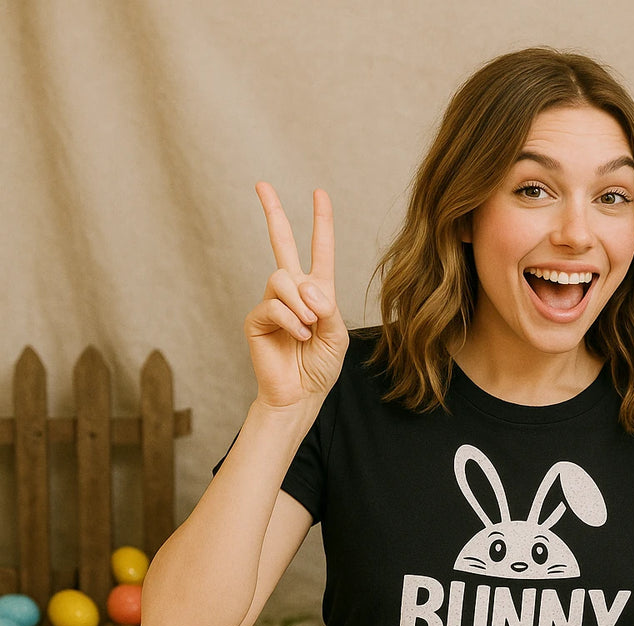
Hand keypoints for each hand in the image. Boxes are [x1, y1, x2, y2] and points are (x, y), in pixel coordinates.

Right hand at [244, 182, 347, 408]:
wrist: (301, 394)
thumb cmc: (321, 365)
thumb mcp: (337, 333)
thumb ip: (327, 307)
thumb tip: (305, 286)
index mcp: (317, 290)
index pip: (319, 249)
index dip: (321, 221)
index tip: (319, 193)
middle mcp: (292, 290)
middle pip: (280, 242)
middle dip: (273, 212)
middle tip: (262, 184)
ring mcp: (272, 302)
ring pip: (283, 278)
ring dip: (302, 304)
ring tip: (309, 329)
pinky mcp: (256, 318)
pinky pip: (275, 306)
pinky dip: (293, 322)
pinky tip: (299, 338)